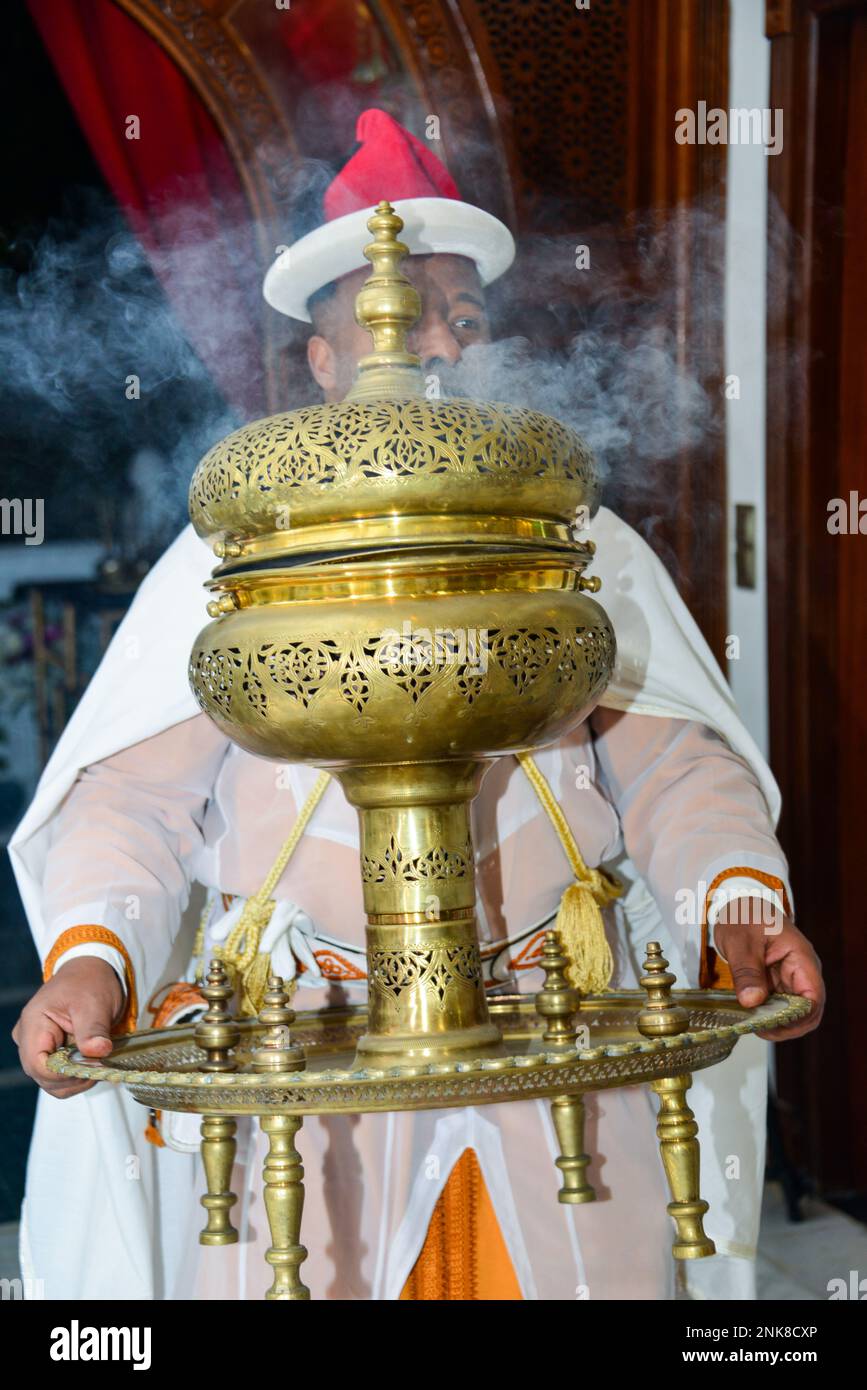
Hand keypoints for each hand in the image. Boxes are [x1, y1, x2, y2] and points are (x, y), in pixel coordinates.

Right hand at [12, 957, 124, 1097]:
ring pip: (50, 1081)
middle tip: (100, 1065)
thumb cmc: (90, 982)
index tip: (93, 1067)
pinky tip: (91, 1062)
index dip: (65, 1073)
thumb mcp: (95, 1002)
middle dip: (73, 1077)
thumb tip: (98, 1052)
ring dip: (76, 1079)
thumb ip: (94, 1029)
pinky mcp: (47, 1052)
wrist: (91, 972)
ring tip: (97, 1061)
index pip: (38, 1065)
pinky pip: (57, 1076)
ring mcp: (35, 1046)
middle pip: (43, 1076)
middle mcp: (28, 1038)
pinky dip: (76, 1076)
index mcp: (34, 1022)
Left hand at [713, 898, 823, 1040]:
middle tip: (757, 1028)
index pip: (813, 998)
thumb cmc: (744, 916)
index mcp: (801, 958)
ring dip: (775, 1022)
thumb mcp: (740, 941)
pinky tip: (749, 1016)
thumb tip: (752, 1001)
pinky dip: (766, 1014)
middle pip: (807, 1012)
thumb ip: (746, 971)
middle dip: (785, 1025)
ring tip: (750, 1023)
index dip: (797, 1018)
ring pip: (793, 1013)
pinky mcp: (778, 984)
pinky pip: (779, 1006)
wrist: (737, 905)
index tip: (771, 1025)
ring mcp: (791, 979)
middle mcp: (802, 972)